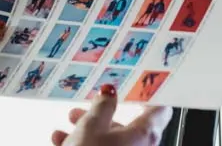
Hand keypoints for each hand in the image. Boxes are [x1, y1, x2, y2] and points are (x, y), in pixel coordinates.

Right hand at [52, 86, 171, 145]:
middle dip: (104, 114)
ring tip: (68, 125)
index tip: (138, 83)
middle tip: (89, 105)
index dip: (149, 95)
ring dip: (89, 131)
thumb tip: (109, 93)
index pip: (159, 110)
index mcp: (144, 135)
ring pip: (111, 142)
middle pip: (128, 127)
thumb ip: (103, 105)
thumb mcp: (91, 125)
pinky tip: (61, 142)